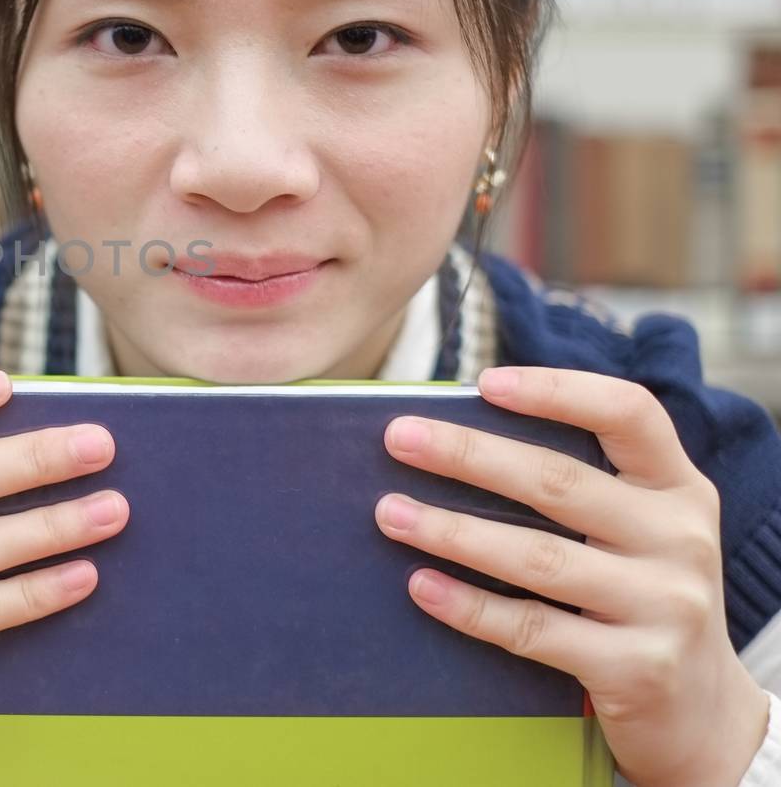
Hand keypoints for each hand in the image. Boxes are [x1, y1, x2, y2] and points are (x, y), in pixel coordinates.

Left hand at [373, 366, 769, 786]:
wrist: (702, 711)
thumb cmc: (640, 598)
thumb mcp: (638, 532)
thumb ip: (578, 488)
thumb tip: (452, 442)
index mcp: (678, 488)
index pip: (628, 414)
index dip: (557, 390)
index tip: (485, 381)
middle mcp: (679, 538)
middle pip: (559, 483)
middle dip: (469, 455)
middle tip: (398, 438)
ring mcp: (664, 605)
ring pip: (537, 557)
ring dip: (452, 531)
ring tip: (390, 513)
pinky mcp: (636, 667)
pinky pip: (533, 629)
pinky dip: (470, 606)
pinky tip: (421, 586)